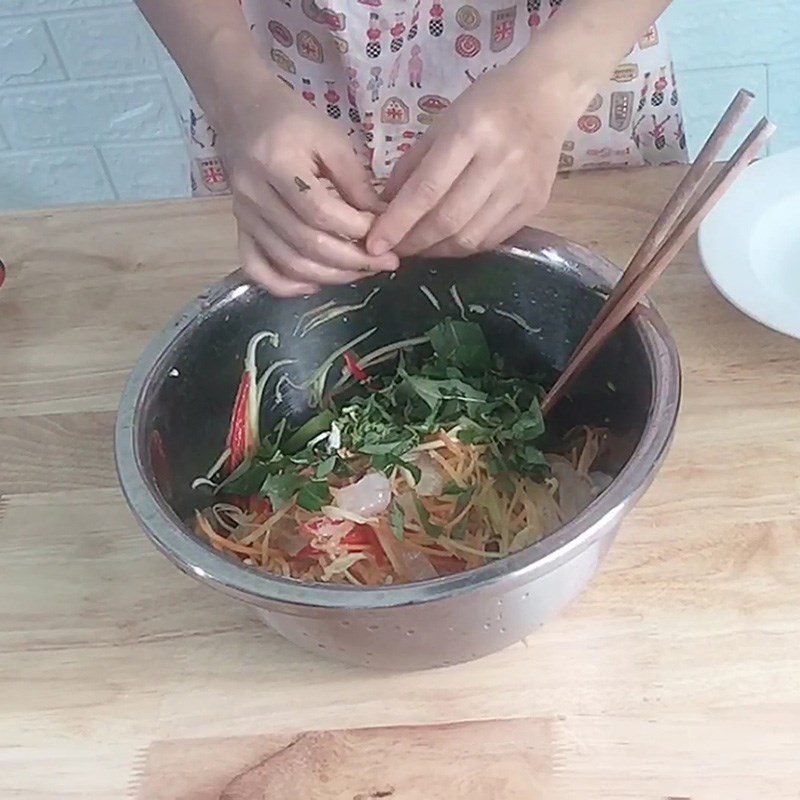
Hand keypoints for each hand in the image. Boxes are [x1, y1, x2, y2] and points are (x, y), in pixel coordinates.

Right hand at [218, 80, 398, 295]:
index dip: (356, 229)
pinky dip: (283, 285)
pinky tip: (313, 286)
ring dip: (329, 276)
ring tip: (361, 273)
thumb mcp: (331, 139)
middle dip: (351, 260)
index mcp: (277, 163)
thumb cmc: (293, 121)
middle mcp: (255, 194)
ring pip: (288, 262)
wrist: (243, 112)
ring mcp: (244, 215)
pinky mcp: (240, 227)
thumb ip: (356, 183)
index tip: (384, 233)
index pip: (320, 211)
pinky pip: (256, 267)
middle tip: (384, 263)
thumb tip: (383, 223)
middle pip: (306, 243)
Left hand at [367, 64, 580, 258]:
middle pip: (447, 220)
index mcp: (470, 133)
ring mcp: (521, 187)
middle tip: (392, 251)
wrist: (547, 96)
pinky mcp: (534, 204)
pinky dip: (463, 247)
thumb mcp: (442, 123)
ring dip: (436, 251)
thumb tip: (384, 210)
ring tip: (417, 249)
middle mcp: (499, 162)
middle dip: (413, 242)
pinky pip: (491, 239)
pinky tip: (446, 243)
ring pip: (470, 237)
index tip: (373, 244)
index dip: (397, 223)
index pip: (426, 190)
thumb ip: (412, 167)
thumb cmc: (487, 104)